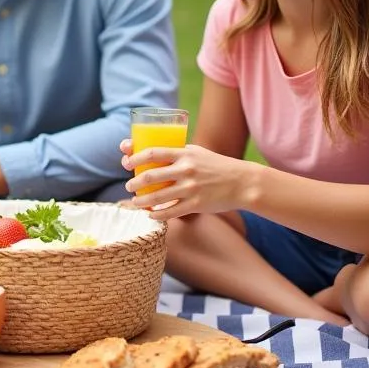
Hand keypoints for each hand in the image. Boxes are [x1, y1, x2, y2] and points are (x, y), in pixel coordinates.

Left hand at [122, 141, 252, 219]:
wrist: (242, 182)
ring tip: (134, 201)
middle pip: (150, 177)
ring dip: (141, 201)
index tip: (126, 163)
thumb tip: (151, 155)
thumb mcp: (196, 152)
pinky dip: (156, 215)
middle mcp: (186, 170)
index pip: (152, 153)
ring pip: (157, 198)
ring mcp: (190, 188)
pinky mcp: (196, 204)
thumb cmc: (216, 165)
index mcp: (184, 154)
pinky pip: (170, 212)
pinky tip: (150, 215)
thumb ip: (176, 153)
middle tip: (129, 186)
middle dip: (134, 183)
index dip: (135, 158)